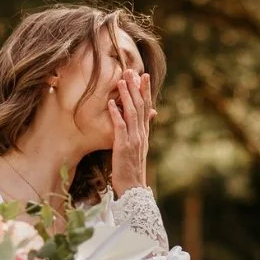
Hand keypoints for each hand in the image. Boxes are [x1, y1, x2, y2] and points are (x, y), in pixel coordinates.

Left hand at [109, 70, 157, 195]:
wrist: (133, 188)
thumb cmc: (131, 169)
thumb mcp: (137, 149)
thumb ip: (139, 133)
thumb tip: (144, 121)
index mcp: (144, 134)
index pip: (146, 107)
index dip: (145, 91)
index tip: (142, 75)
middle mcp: (141, 134)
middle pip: (141, 106)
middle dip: (136, 87)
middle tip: (132, 70)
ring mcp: (134, 140)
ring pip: (132, 112)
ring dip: (127, 95)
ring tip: (122, 80)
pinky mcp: (124, 146)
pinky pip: (121, 127)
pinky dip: (117, 114)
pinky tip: (112, 103)